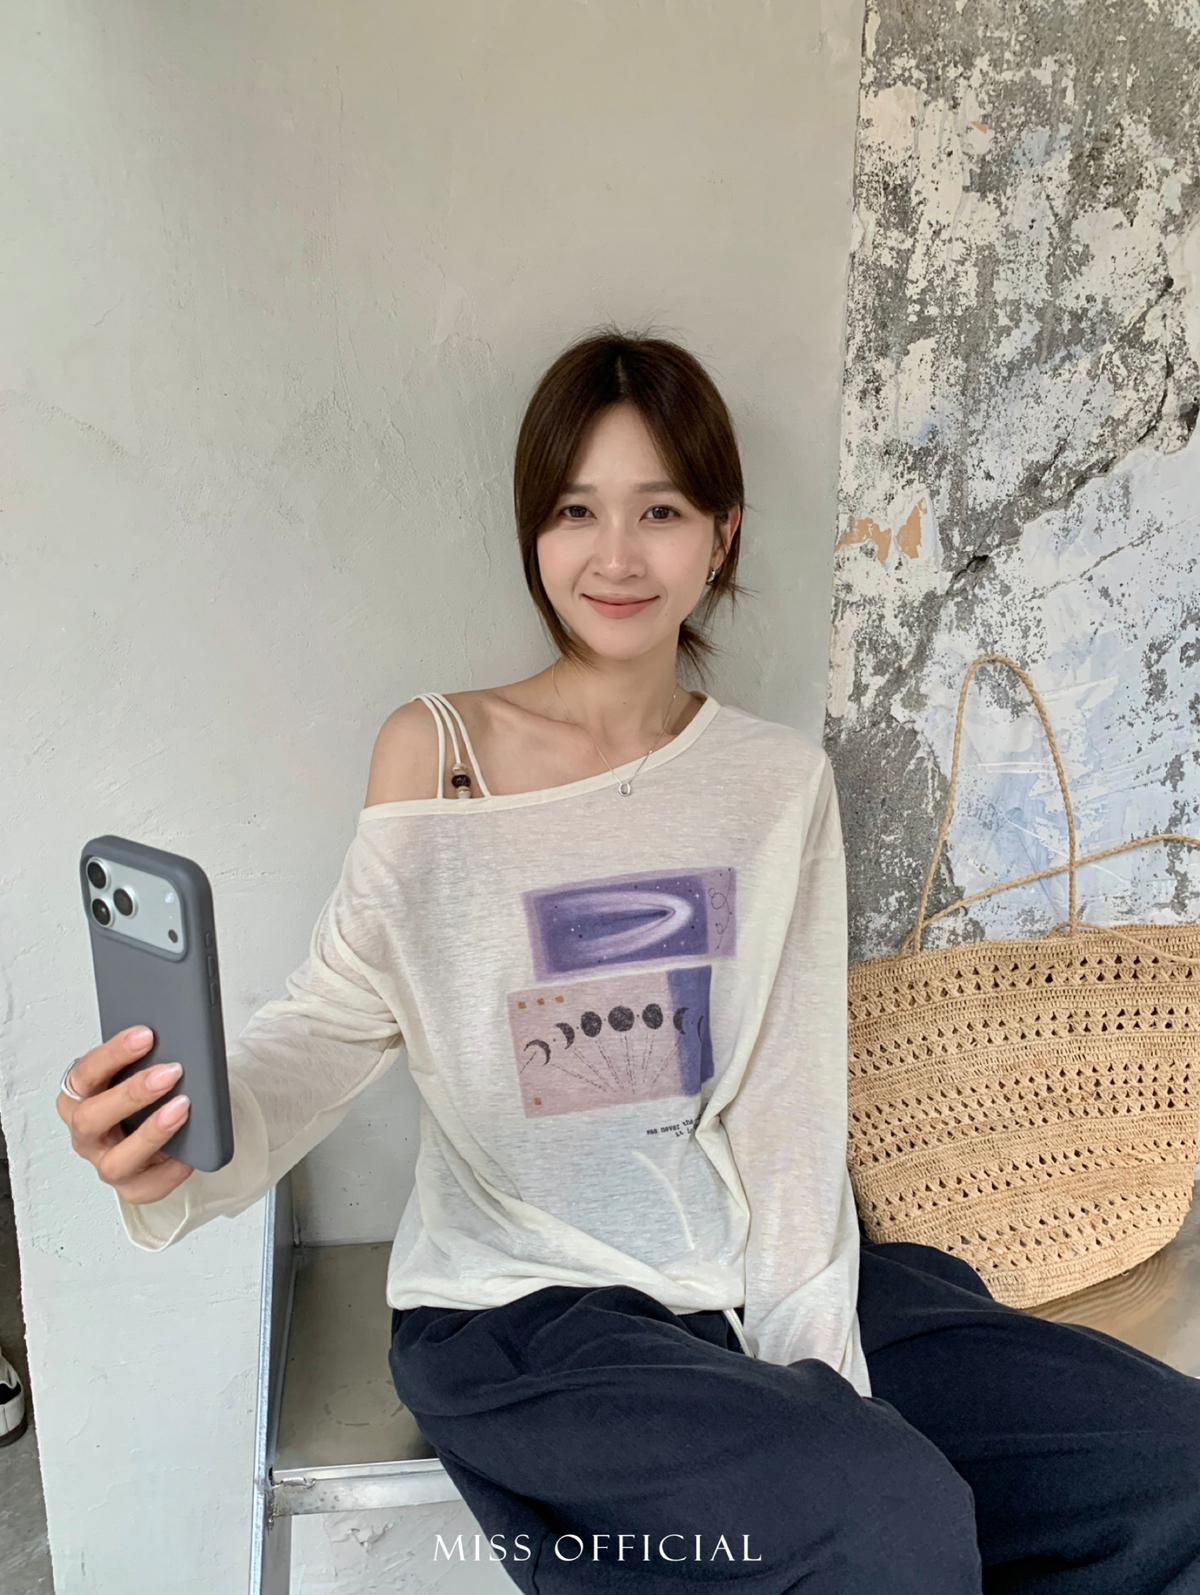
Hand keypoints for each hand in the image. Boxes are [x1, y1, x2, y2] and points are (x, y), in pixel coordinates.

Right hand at [58, 1026, 194, 1205]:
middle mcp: (86, 1133)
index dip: (114, 1054)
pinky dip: (171, 1170)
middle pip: (91, 1119)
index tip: (146, 1035)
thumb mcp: (141, 1069)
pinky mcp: (131, 1187)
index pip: (85, 1074)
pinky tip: (190, 1152)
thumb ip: (148, 1057)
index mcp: (79, 1096)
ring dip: (151, 1133)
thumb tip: (178, 1039)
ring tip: (182, 1108)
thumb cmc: (147, 1093)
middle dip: (132, 1094)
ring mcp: (105, 1163)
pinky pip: (147, 1187)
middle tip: (171, 1072)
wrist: (161, 1128)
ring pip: (115, 1162)